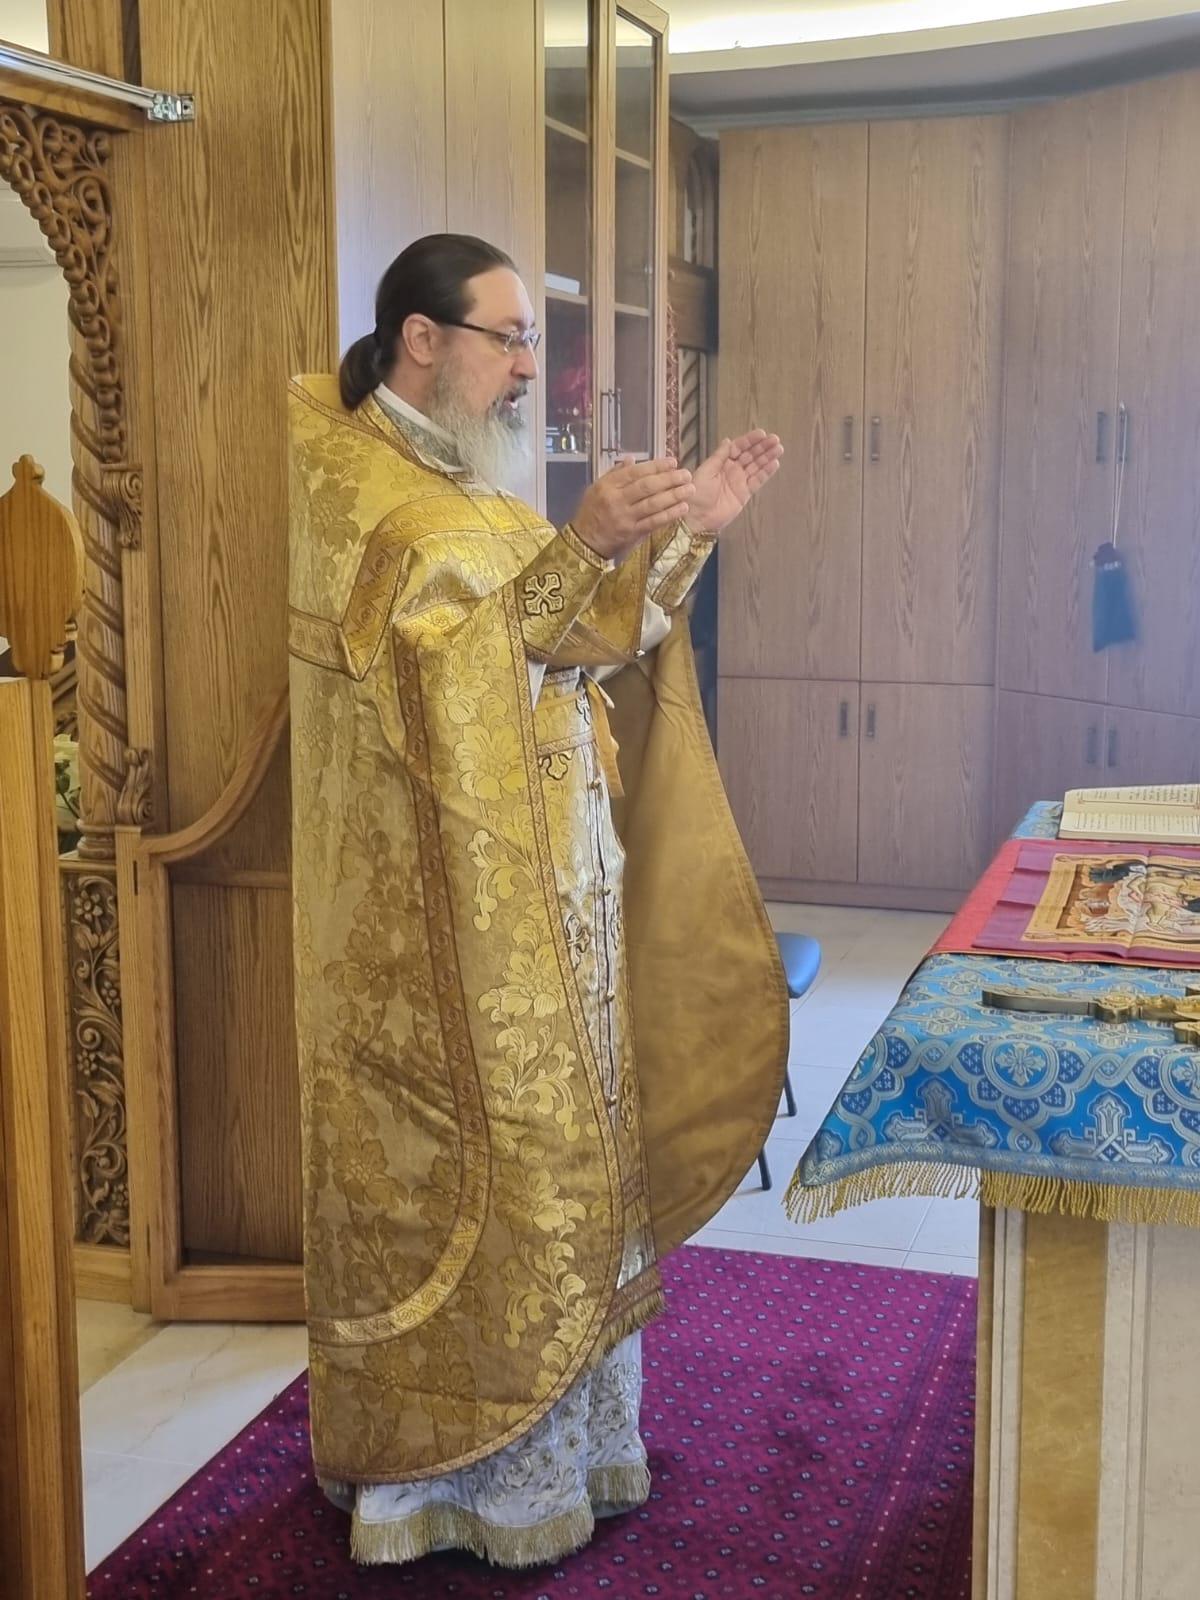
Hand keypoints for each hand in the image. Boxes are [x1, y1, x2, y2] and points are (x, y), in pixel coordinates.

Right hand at [571, 457, 693, 561]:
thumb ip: (615, 474)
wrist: (583, 543)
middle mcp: (616, 500)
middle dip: (669, 479)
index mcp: (608, 486)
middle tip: (686, 474)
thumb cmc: (590, 513)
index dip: (655, 466)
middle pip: (646, 487)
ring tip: (690, 489)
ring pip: (652, 504)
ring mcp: (625, 517)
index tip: (673, 462)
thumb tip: (632, 459)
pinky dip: (669, 514)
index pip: (635, 473)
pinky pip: (653, 522)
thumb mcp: (596, 489)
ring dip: (673, 496)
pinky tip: (682, 508)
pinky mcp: (632, 533)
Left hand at [688, 429, 782, 535]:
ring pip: (757, 466)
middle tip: (774, 439)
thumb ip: (719, 456)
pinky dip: (766, 472)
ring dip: (768, 457)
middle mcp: (731, 470)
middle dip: (763, 447)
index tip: (761, 434)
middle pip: (750, 455)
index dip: (750, 440)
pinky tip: (774, 464)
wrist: (697, 517)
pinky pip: (758, 480)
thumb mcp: (706, 470)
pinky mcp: (745, 493)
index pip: (738, 447)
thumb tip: (728, 441)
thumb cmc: (696, 495)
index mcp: (721, 462)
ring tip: (778, 448)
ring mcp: (739, 481)